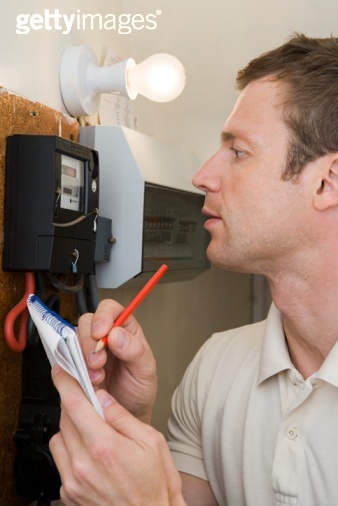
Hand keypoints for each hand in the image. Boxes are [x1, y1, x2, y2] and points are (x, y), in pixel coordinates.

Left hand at [50, 366, 184, 505]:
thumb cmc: (157, 486)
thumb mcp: (151, 442)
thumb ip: (122, 416)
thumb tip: (103, 397)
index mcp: (104, 447)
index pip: (75, 405)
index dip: (66, 383)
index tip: (62, 372)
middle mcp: (83, 466)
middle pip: (65, 419)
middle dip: (75, 405)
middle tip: (93, 405)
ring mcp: (73, 483)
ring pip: (58, 439)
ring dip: (71, 429)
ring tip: (94, 433)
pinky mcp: (69, 495)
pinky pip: (60, 462)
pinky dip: (71, 451)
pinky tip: (91, 455)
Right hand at [77, 299, 156, 422]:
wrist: (126, 417)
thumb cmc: (138, 390)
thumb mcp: (145, 370)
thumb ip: (135, 350)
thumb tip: (117, 334)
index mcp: (125, 330)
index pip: (110, 309)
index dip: (103, 316)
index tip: (101, 332)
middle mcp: (104, 337)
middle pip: (87, 322)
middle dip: (89, 341)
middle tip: (98, 362)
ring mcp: (87, 351)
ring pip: (73, 339)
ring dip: (80, 358)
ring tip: (96, 377)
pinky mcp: (74, 366)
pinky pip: (64, 359)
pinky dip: (72, 370)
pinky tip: (86, 382)